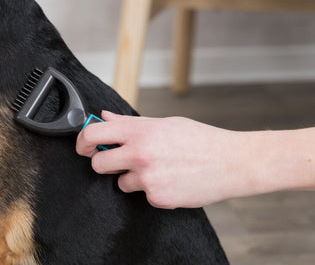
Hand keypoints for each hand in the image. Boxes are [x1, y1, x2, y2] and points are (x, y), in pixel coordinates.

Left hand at [76, 111, 248, 208]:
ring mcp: (148, 177)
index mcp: (140, 131)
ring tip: (159, 168)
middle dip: (104, 163)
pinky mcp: (157, 197)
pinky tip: (171, 180)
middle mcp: (140, 153)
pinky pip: (142, 195)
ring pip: (121, 182)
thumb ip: (130, 123)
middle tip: (118, 161)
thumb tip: (104, 116)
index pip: (94, 134)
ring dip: (132, 178)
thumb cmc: (200, 140)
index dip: (82, 141)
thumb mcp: (164, 124)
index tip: (84, 146)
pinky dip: (152, 190)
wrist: (232, 162)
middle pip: (98, 164)